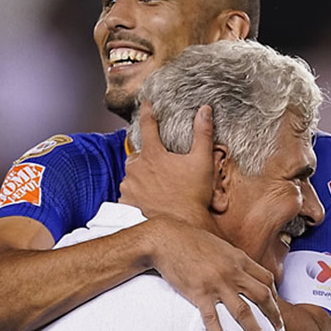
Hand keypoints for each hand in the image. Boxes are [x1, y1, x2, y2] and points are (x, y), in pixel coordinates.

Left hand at [122, 103, 214, 230]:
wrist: (180, 226)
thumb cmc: (193, 195)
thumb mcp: (203, 161)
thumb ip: (203, 133)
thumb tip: (205, 110)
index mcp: (153, 154)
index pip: (148, 125)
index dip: (148, 112)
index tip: (146, 103)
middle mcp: (136, 167)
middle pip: (138, 154)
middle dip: (146, 157)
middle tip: (161, 167)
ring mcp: (129, 185)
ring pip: (132, 174)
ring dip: (141, 176)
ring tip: (157, 186)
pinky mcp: (125, 201)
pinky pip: (128, 192)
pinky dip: (137, 192)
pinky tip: (150, 198)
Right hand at [144, 215, 282, 330]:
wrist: (166, 239)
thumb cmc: (191, 240)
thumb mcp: (220, 245)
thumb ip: (234, 259)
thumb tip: (243, 269)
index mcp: (239, 259)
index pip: (266, 279)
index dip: (275, 295)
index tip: (275, 306)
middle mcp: (233, 272)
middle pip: (262, 296)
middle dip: (274, 315)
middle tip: (278, 329)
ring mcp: (217, 284)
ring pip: (244, 312)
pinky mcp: (199, 293)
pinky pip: (212, 319)